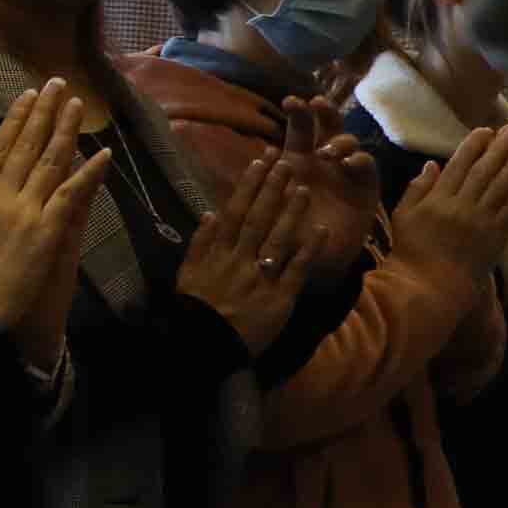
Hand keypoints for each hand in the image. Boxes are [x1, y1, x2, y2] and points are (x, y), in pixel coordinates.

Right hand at [0, 83, 113, 358]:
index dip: (15, 119)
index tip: (27, 95)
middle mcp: (1, 194)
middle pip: (26, 146)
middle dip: (43, 113)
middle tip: (57, 85)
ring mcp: (26, 209)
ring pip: (49, 161)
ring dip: (66, 130)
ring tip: (78, 106)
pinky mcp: (48, 228)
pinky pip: (70, 194)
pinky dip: (87, 172)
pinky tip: (101, 152)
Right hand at [171, 153, 311, 352]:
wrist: (204, 346)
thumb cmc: (193, 309)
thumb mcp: (186, 273)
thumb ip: (199, 243)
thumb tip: (210, 213)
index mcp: (217, 253)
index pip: (235, 211)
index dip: (249, 185)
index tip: (260, 162)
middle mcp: (239, 259)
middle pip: (258, 218)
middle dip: (272, 189)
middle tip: (287, 162)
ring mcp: (260, 277)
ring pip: (278, 239)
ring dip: (292, 213)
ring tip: (305, 189)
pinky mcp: (279, 297)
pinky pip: (295, 271)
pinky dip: (308, 251)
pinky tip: (321, 231)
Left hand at [271, 98, 377, 274]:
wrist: (313, 261)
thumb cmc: (287, 233)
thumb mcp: (268, 212)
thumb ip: (260, 193)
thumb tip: (251, 166)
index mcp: (297, 161)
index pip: (299, 130)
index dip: (297, 114)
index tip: (290, 100)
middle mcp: (323, 160)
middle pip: (328, 126)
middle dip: (324, 112)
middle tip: (317, 103)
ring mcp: (346, 172)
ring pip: (349, 142)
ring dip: (340, 141)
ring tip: (329, 151)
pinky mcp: (367, 188)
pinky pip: (367, 168)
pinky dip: (360, 161)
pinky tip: (350, 163)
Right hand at [394, 124, 507, 283]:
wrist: (430, 285)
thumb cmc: (412, 251)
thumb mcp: (403, 216)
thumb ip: (417, 188)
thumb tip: (433, 164)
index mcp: (437, 200)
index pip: (459, 166)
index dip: (474, 146)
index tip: (486, 131)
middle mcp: (462, 206)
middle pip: (486, 170)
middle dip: (501, 148)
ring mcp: (482, 220)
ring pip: (503, 185)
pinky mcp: (498, 235)